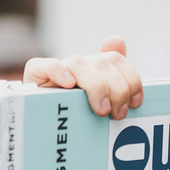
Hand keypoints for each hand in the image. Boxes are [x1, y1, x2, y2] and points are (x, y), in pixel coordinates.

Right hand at [23, 36, 143, 118]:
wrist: (43, 129)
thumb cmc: (77, 120)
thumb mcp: (101, 107)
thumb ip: (117, 82)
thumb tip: (117, 40)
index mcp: (95, 69)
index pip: (116, 59)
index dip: (131, 79)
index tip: (135, 103)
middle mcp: (78, 65)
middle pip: (102, 63)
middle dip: (117, 89)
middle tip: (118, 114)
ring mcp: (57, 70)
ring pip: (79, 63)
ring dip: (96, 86)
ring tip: (101, 110)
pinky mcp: (35, 75)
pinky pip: (44, 65)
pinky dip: (59, 72)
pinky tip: (69, 85)